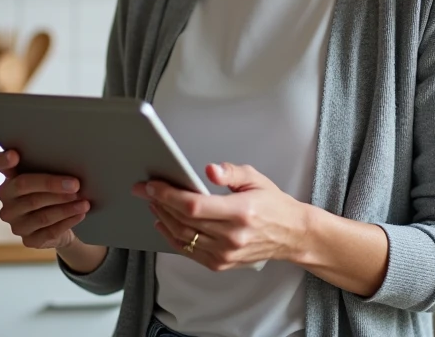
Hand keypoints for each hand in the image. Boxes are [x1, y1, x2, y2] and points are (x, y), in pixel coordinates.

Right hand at [0, 149, 90, 250]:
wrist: (61, 224)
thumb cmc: (54, 192)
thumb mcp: (51, 176)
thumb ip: (51, 166)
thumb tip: (71, 161)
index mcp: (10, 177)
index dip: (4, 160)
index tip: (14, 154)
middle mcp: (7, 200)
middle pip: (24, 187)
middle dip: (52, 185)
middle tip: (76, 185)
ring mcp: (15, 222)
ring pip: (40, 213)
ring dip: (65, 207)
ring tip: (84, 202)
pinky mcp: (28, 239)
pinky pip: (49, 231)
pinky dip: (67, 221)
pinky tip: (80, 214)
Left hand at [132, 163, 307, 271]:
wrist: (290, 234)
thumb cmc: (272, 205)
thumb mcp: (255, 178)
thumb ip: (231, 172)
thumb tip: (209, 170)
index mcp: (240, 212)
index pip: (194, 205)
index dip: (169, 195)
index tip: (152, 185)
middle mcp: (231, 236)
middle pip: (184, 221)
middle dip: (159, 202)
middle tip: (145, 190)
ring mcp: (225, 253)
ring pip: (183, 236)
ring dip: (163, 218)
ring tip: (153, 202)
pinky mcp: (220, 264)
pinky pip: (188, 251)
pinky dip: (171, 237)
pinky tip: (163, 223)